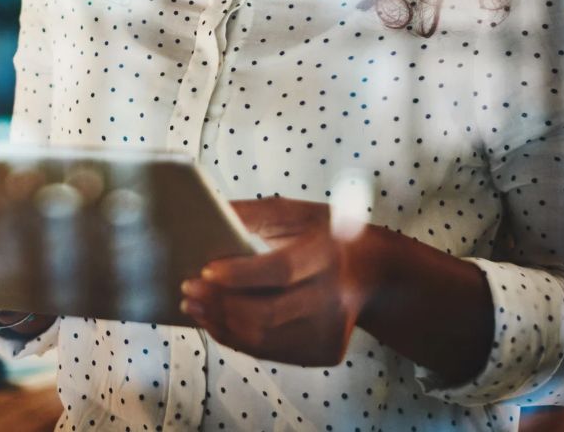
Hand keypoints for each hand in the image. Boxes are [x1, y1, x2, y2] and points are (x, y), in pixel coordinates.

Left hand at [179, 197, 382, 366]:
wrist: (375, 272)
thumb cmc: (326, 234)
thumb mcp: (298, 212)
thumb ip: (253, 213)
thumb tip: (206, 214)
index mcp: (328, 254)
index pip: (279, 270)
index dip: (240, 273)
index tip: (204, 269)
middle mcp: (334, 297)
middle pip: (269, 313)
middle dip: (221, 305)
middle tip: (188, 291)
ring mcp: (332, 331)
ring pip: (266, 340)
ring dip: (222, 326)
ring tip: (194, 307)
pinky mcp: (326, 352)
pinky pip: (272, 352)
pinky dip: (238, 339)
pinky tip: (217, 322)